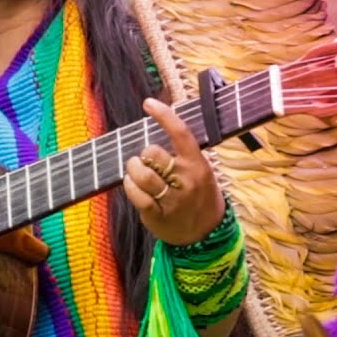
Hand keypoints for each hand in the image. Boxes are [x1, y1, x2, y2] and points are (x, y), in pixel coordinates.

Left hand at [122, 97, 225, 246]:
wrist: (207, 233)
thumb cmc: (199, 195)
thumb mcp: (200, 170)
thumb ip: (184, 153)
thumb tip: (164, 122)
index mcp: (197, 164)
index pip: (181, 133)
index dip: (164, 115)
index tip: (148, 103)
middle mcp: (186, 180)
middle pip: (153, 153)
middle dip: (143, 154)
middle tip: (144, 161)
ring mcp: (173, 199)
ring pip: (142, 174)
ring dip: (133, 168)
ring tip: (135, 170)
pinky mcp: (159, 215)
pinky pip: (137, 195)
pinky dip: (129, 186)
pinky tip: (131, 183)